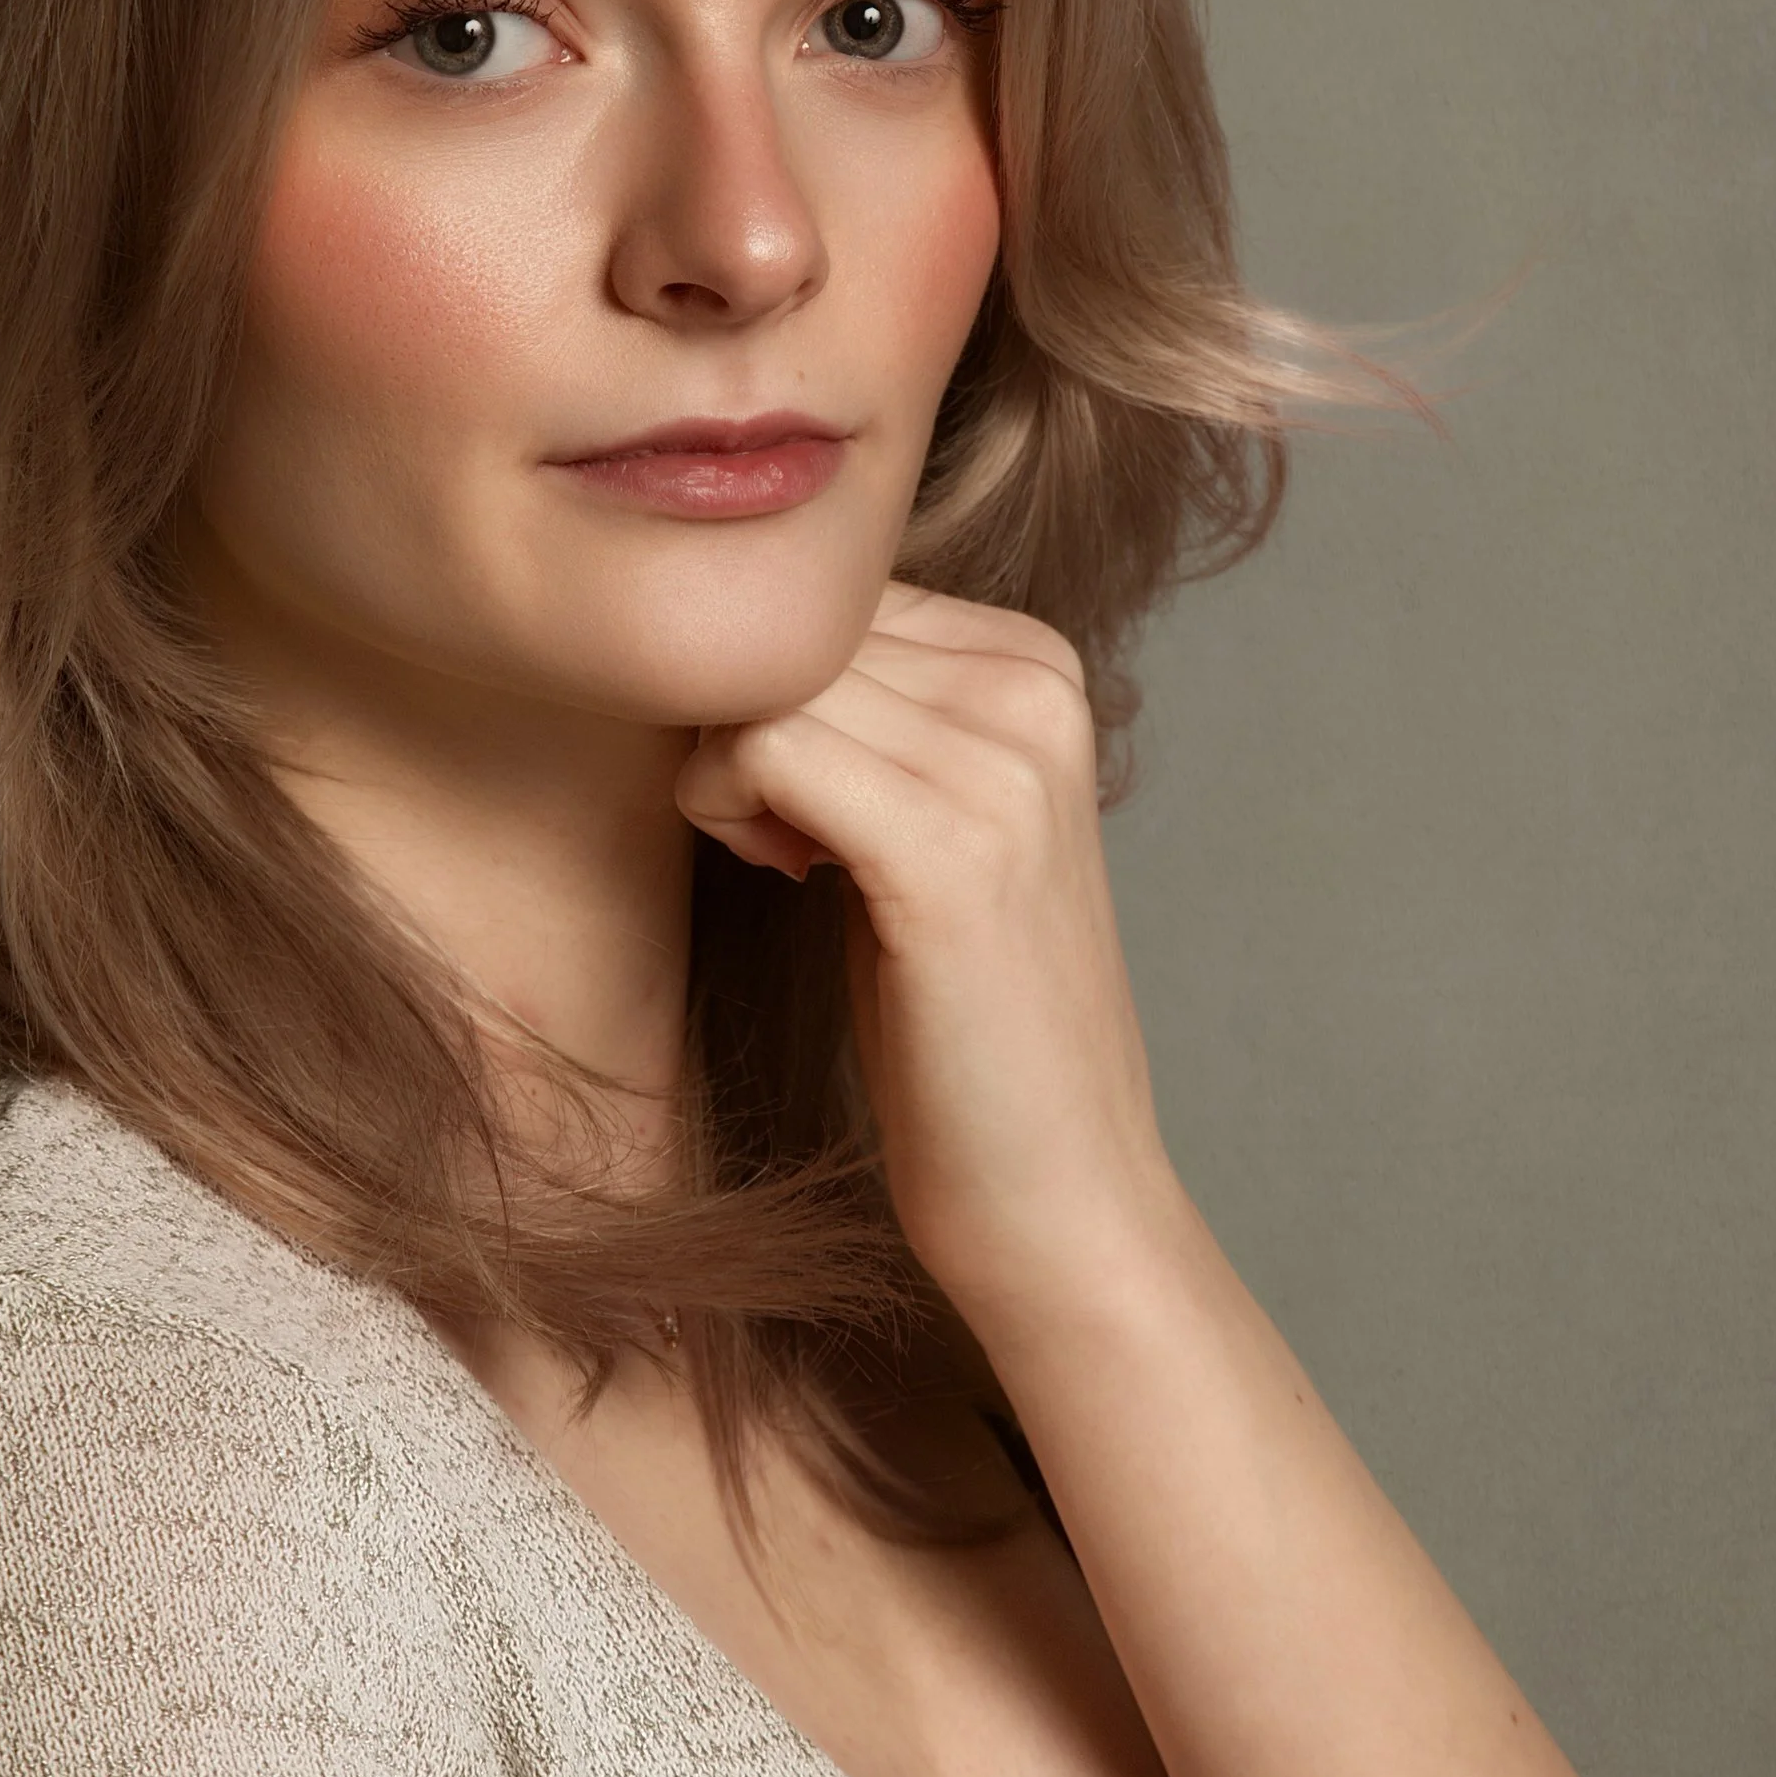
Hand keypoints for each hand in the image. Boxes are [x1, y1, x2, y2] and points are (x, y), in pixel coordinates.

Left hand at [677, 584, 1184, 1323]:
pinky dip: (728, 805)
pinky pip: (762, 747)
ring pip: (761, 679)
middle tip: (778, 839)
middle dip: (737, 725)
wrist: (1054, 1186)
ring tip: (788, 859)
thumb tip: (721, 632)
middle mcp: (1034, 686)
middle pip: (785, 626)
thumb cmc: (957, 1012)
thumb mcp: (919, 815)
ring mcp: (1003, 762)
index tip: (801, 801)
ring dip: (725, 771)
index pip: (822, 589)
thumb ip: (861, 708)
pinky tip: (782, 875)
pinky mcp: (951, 849)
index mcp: (1035, 660)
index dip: (772, 686)